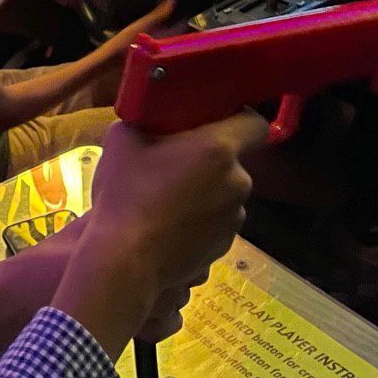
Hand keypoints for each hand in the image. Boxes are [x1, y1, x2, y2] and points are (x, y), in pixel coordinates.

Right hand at [51, 113, 263, 353]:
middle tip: (173, 165)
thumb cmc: (125, 194)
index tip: (213, 122)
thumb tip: (152, 120)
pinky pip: (217, 222)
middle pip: (232, 161)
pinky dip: (201, 221)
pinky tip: (171, 227)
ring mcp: (234, 218)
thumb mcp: (122, 140)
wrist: (125, 260)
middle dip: (208, 160)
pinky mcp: (226, 246)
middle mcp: (237, 181)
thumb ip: (147, 122)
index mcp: (218, 149)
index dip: (238, 118)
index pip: (255, 123)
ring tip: (168, 202)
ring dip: (205, 192)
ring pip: (224, 193)